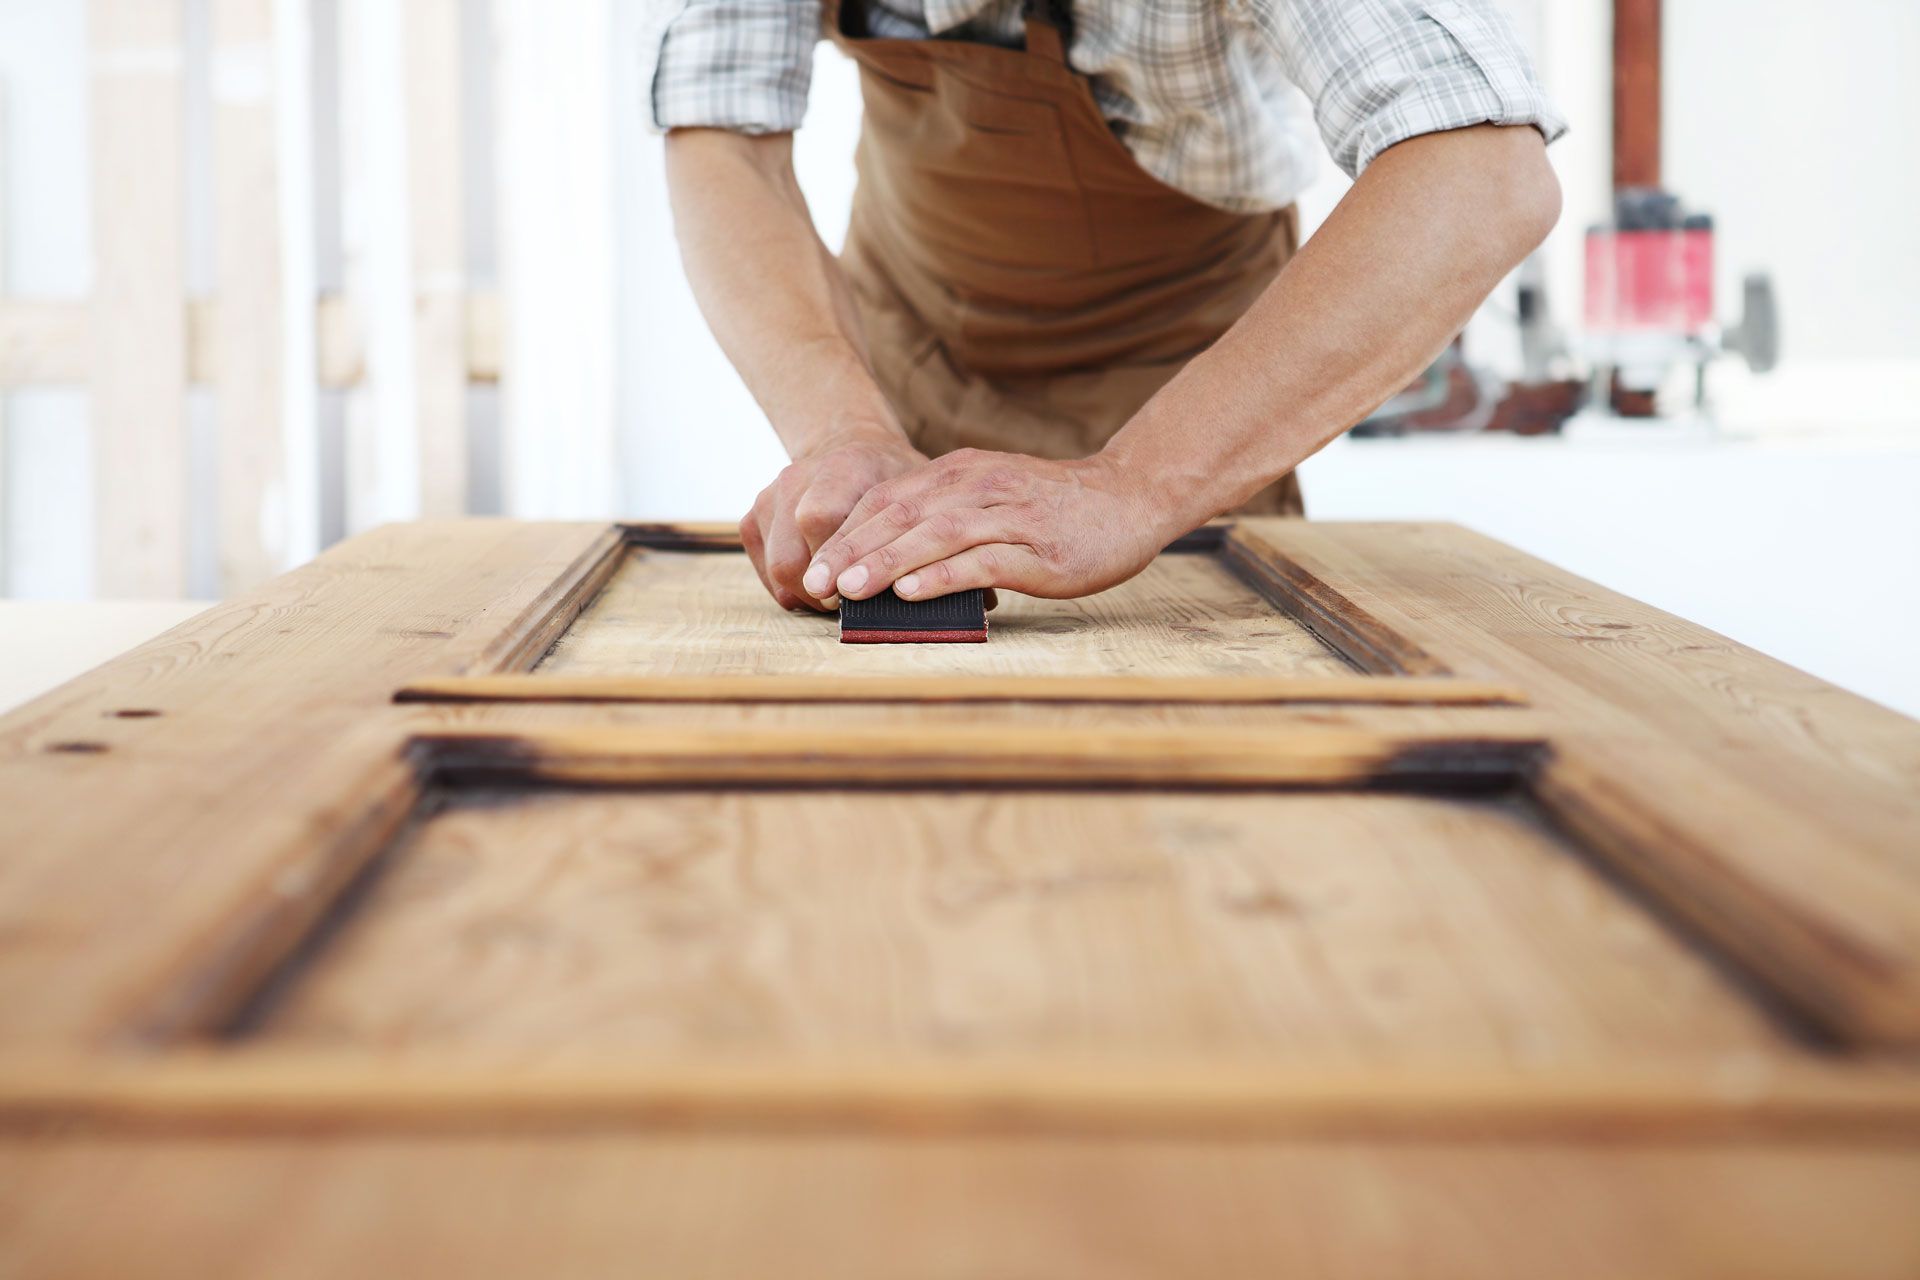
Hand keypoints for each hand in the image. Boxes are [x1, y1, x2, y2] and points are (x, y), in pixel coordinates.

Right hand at [742, 426, 926, 609]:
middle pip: (789, 558)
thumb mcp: (916, 492)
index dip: (835, 564)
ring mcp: (769, 498)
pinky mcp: (754, 518)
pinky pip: (765, 571)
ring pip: (776, 570)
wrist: (853, 450)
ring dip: (808, 595)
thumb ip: (912, 531)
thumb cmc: (892, 480)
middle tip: (850, 603)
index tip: (856, 588)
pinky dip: (792, 588)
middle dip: (820, 593)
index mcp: (840, 468)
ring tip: (838, 595)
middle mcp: (796, 479)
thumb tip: (912, 585)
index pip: (818, 519)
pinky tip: (821, 583)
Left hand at [801, 448, 1171, 603]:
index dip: (845, 533)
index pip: (887, 500)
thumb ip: (942, 518)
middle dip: (851, 551)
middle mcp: (977, 487)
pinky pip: (981, 560)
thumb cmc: (1052, 510)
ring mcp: (1007, 516)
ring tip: (849, 590)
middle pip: (900, 517)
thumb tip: (887, 559)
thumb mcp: (988, 498)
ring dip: (886, 563)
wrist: (1129, 499)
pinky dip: (942, 576)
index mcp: (958, 473)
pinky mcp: (1036, 548)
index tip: (810, 567)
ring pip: (934, 536)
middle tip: (813, 585)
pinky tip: (911, 592)